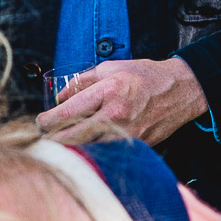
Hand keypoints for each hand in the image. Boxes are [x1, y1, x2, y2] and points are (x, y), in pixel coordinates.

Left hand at [38, 56, 207, 145]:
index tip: (40, 122)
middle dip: (53, 139)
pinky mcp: (135, 146)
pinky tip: (83, 148)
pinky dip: (91, 152)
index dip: (47, 121)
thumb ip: (80, 82)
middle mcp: (116, 115)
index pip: (66, 113)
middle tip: (43, 137)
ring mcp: (127, 134)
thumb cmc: (144, 76)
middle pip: (72, 137)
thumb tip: (57, 98)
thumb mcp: (109, 68)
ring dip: (70, 149)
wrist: (180, 90)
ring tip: (59, 144)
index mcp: (108, 91)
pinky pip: (106, 152)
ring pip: (87, 149)